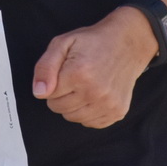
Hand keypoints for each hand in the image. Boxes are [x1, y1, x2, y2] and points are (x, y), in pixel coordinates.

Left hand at [32, 6, 158, 128]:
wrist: (127, 43)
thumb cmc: (92, 42)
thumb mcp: (62, 43)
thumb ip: (45, 67)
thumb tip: (39, 93)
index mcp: (78, 73)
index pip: (48, 95)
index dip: (53, 82)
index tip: (65, 70)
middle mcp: (95, 92)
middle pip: (59, 109)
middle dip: (62, 94)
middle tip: (75, 78)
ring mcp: (108, 104)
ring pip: (74, 118)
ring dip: (74, 105)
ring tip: (85, 85)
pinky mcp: (117, 111)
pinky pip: (91, 123)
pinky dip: (89, 112)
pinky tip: (95, 95)